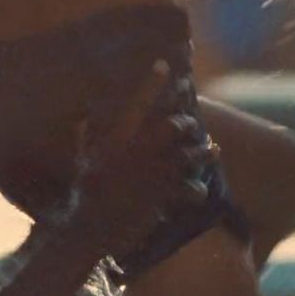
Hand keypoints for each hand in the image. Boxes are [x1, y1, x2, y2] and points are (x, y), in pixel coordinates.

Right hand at [65, 61, 212, 253]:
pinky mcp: (161, 198)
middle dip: (185, 123)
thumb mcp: (83, 162)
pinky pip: (188, 189)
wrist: (86, 231)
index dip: (152, 83)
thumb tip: (82, 114)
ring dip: (203, 153)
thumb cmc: (82, 196)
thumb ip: (85, 136)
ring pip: (188, 156)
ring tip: (213, 150)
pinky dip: (196, 189)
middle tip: (191, 123)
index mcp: (116, 141)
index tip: (165, 64)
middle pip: (172, 127)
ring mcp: (151, 175)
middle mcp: (137, 153)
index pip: (136, 105)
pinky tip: (200, 190)